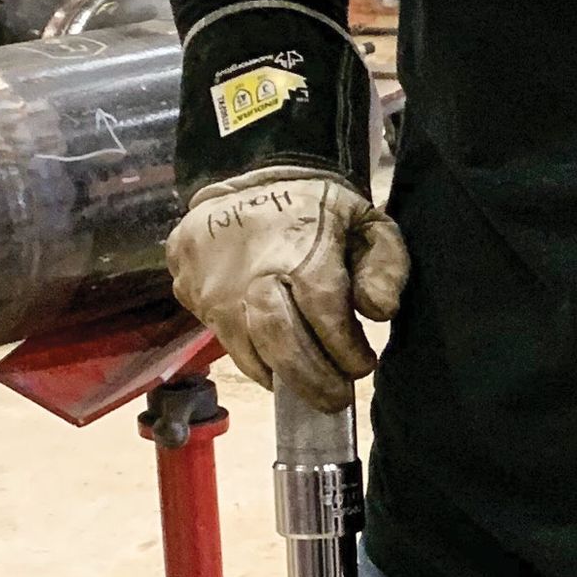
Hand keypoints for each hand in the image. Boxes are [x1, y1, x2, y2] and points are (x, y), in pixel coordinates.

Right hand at [166, 172, 409, 412]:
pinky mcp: (190, 294)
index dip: (346, 349)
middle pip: (280, 342)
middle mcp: (251, 271)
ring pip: (247, 350)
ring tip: (309, 387)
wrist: (241, 178)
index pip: (324, 311)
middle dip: (312, 379)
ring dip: (282, 377)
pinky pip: (224, 341)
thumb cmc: (313, 209)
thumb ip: (386, 263)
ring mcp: (214, 286)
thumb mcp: (365, 220)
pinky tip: (276, 366)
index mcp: (300, 248)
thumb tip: (379, 311)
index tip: (364, 364)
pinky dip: (254, 362)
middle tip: (336, 398)